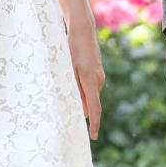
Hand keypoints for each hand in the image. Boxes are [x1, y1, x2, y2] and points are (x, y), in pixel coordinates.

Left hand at [67, 16, 104, 139]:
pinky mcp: (98, 72)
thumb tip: (75, 106)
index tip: (93, 136)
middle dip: (80, 109)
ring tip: (66, 86)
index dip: (94, 124)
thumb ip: (72, 87)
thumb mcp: (67, 68)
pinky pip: (90, 87)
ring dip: (79, 97)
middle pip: (90, 103)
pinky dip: (82, 90)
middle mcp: (98, 80)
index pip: (95, 108)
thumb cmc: (72, 48)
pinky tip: (72, 79)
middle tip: (65, 113)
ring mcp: (99, 76)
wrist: (83, 30)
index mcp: (90, 80)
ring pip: (89, 94)